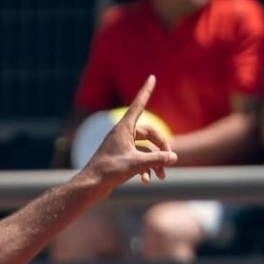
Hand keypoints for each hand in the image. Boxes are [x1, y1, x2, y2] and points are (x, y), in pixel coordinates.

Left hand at [78, 75, 176, 189]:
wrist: (89, 187)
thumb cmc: (109, 172)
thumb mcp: (137, 164)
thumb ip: (157, 159)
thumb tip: (174, 157)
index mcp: (123, 128)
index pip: (138, 105)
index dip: (146, 91)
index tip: (152, 77)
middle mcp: (122, 134)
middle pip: (149, 134)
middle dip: (161, 148)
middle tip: (169, 161)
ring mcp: (121, 146)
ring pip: (145, 149)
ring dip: (155, 162)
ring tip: (162, 177)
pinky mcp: (119, 158)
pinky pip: (137, 158)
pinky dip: (144, 168)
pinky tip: (146, 181)